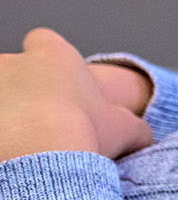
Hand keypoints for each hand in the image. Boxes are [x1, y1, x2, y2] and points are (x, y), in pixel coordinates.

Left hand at [0, 28, 152, 160]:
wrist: (38, 158)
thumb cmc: (83, 134)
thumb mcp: (127, 129)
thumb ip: (134, 127)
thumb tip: (140, 137)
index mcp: (53, 55)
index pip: (43, 41)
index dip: (49, 62)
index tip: (56, 87)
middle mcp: (13, 61)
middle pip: (14, 69)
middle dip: (23, 92)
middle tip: (38, 124)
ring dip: (6, 112)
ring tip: (19, 144)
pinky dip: (0, 134)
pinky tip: (8, 151)